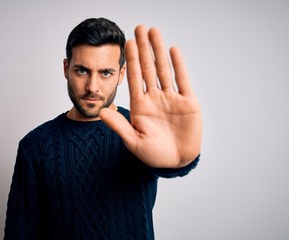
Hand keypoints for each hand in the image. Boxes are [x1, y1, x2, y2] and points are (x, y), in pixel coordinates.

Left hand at [99, 25, 201, 167]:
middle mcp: (155, 98)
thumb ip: (119, 126)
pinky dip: (178, 65)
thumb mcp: (133, 142)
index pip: (135, 78)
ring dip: (159, 51)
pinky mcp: (188, 102)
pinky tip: (172, 50)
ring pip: (164, 70)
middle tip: (139, 28)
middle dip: (144, 48)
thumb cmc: (153, 155)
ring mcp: (171, 99)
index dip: (132, 60)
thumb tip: (100, 112)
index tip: (127, 42)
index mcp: (140, 106)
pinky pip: (183, 80)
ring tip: (154, 32)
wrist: (176, 163)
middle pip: (148, 68)